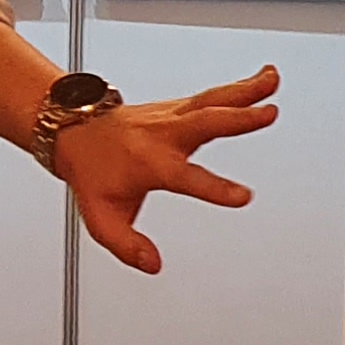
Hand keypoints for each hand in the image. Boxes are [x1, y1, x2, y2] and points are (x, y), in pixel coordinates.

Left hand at [53, 64, 279, 274]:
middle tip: (268, 114)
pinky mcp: (177, 106)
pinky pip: (212, 95)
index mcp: (148, 164)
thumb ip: (126, 246)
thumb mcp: (100, 218)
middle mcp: (162, 135)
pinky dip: (239, 87)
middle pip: (203, 123)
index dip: (214, 188)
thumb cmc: (90, 172)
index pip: (185, 178)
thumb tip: (152, 264)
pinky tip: (263, 80)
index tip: (243, 196)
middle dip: (237, 119)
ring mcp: (170, 116)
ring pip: (211, 100)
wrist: (72, 130)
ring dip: (245, 91)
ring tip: (273, 82)